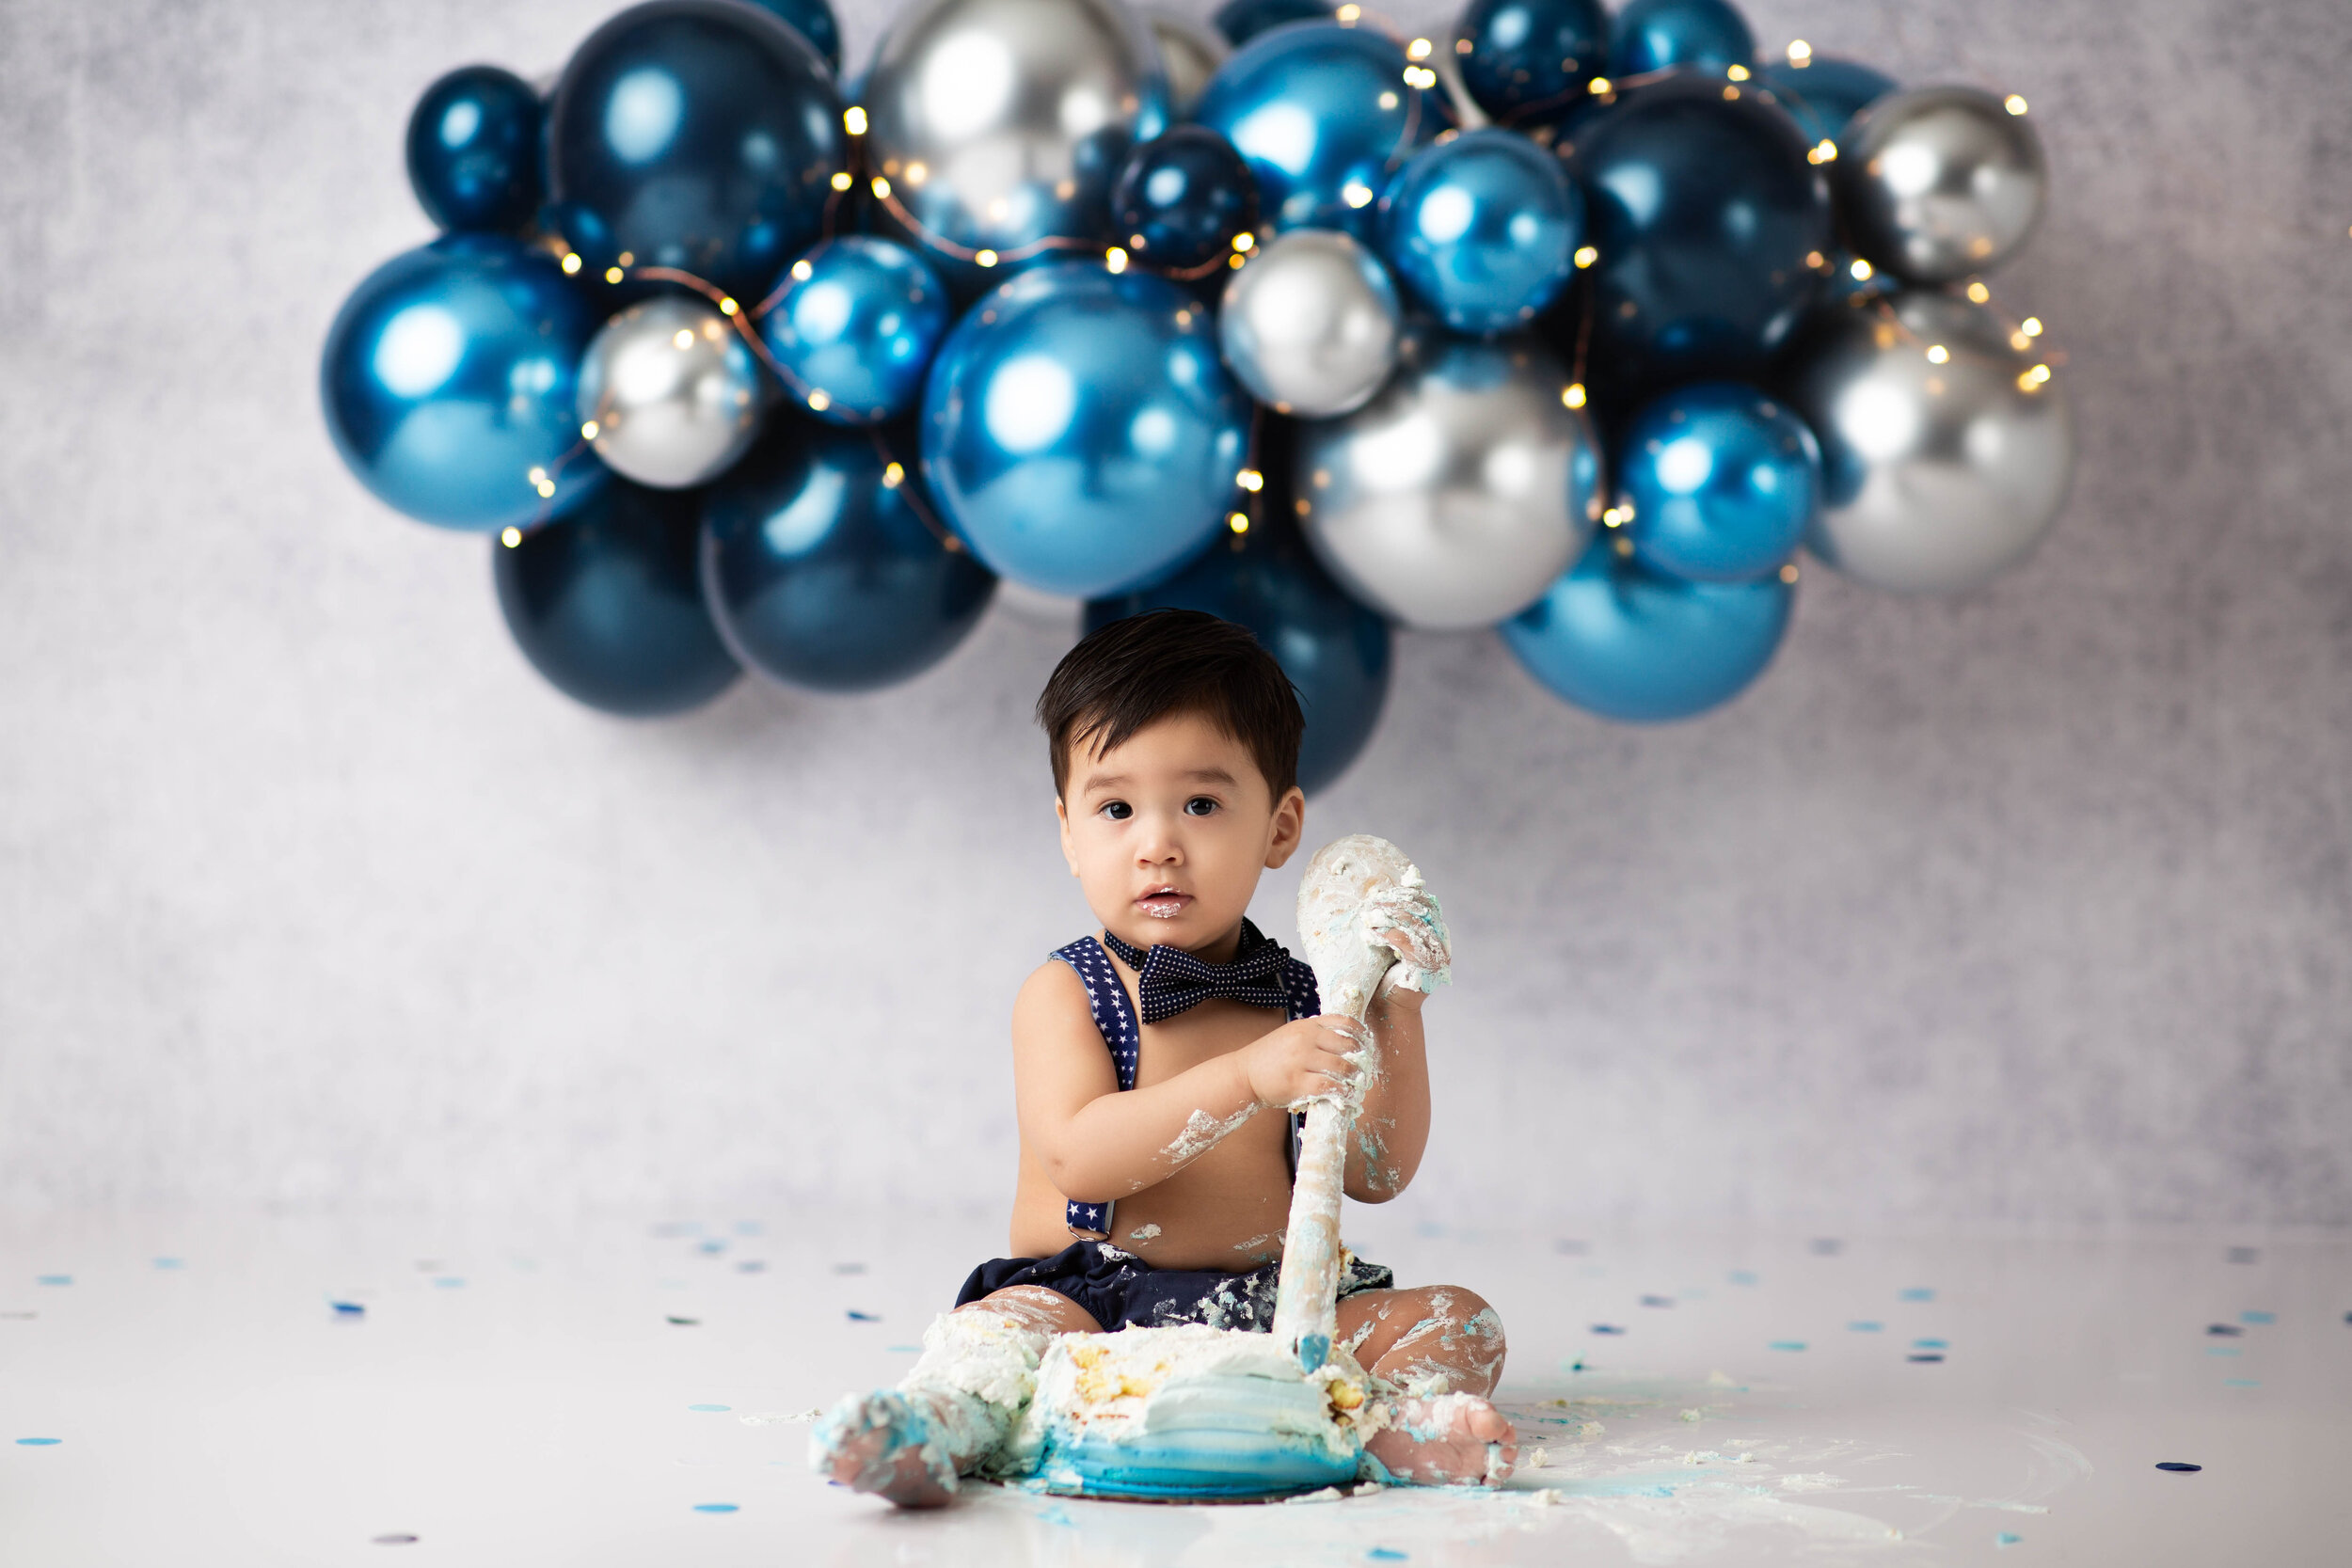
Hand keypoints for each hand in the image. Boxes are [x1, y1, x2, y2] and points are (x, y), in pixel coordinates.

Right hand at [1238, 1015, 1366, 1109]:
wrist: (1243, 1074)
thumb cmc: (1269, 1057)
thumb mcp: (1290, 1035)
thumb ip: (1313, 1035)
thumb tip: (1346, 1042)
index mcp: (1306, 1026)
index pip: (1343, 1022)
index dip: (1360, 1034)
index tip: (1366, 1045)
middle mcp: (1305, 1040)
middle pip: (1347, 1046)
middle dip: (1360, 1060)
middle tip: (1364, 1071)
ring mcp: (1301, 1061)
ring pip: (1341, 1068)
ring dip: (1355, 1079)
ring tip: (1357, 1086)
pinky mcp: (1297, 1083)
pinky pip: (1329, 1087)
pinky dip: (1342, 1093)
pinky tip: (1346, 1097)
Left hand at [1364, 883, 1449, 1001]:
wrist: (1384, 1008)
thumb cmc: (1381, 973)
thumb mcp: (1386, 941)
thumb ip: (1391, 919)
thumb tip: (1376, 892)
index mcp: (1434, 932)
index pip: (1426, 903)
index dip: (1407, 893)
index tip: (1381, 892)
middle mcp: (1440, 943)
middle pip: (1422, 910)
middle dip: (1395, 903)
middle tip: (1371, 904)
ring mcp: (1436, 956)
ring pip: (1414, 925)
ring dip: (1388, 918)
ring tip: (1368, 917)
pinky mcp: (1427, 968)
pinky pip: (1407, 944)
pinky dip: (1387, 936)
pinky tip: (1370, 935)